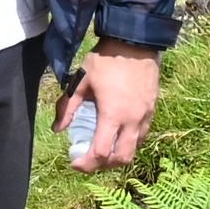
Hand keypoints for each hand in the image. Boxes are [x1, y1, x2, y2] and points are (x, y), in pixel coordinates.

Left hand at [63, 44, 159, 170]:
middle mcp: (132, 120)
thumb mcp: (80, 82)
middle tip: (88, 161)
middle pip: (121, 158)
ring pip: (134, 149)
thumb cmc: (105, 61)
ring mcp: (145, 116)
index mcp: (113, 115)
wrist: (134, 43)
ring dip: (117, 156)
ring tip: (101, 151)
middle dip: (103, 165)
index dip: (86, 164)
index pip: (101, 152)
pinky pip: (141, 136)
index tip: (74, 163)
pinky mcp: (152, 110)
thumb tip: (58, 129)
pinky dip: (128, 143)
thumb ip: (68, 108)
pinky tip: (116, 136)